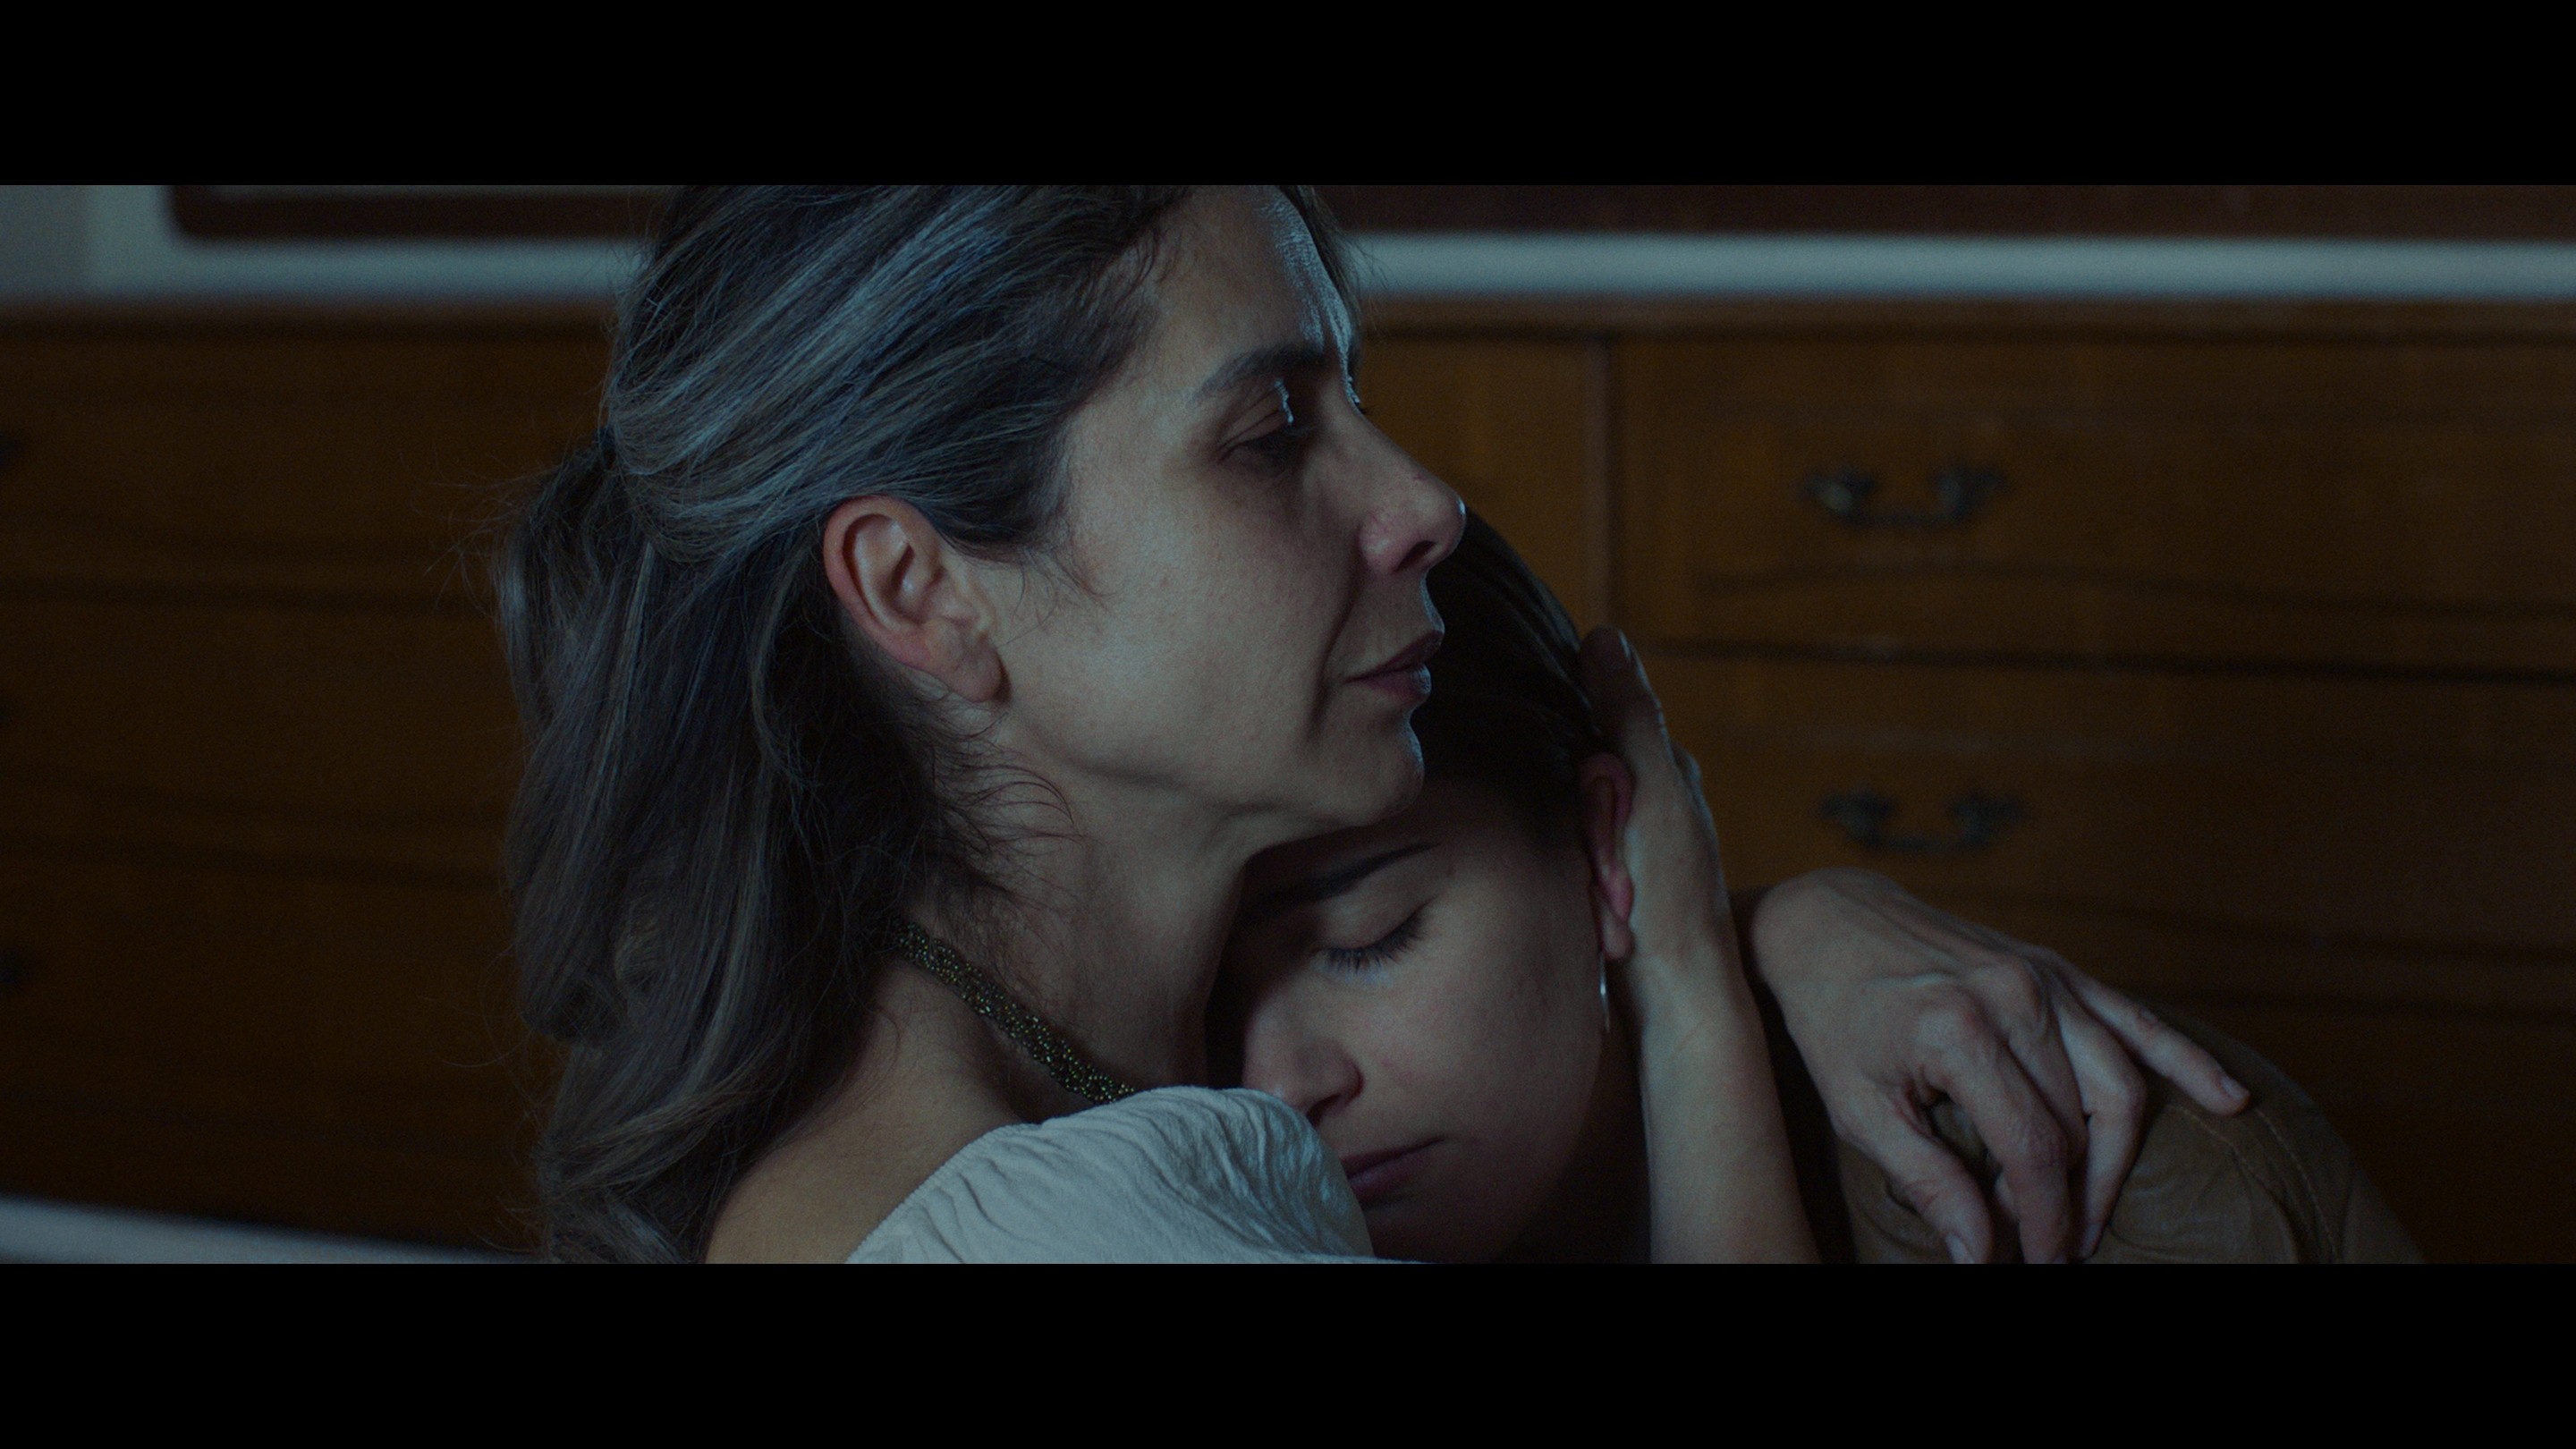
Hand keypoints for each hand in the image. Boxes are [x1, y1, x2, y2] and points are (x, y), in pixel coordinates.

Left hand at [1748, 867, 2252, 1262]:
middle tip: (2052, 1243)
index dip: (2044, 1219)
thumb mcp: (1858, 1109)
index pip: (2035, 1150)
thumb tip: (1980, 1257)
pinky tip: (2231, 1101)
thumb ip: (1927, 1182)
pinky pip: (2138, 1020)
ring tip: (2092, 1211)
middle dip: (2071, 1197)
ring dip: (2116, 1157)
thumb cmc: (1834, 1019)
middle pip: (2080, 1125)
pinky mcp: (2057, 969)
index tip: (2037, 1260)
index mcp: (1961, 1031)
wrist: (1827, 924)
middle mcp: (2015, 998)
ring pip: (2120, 1085)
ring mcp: (2044, 978)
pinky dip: (2189, 1061)